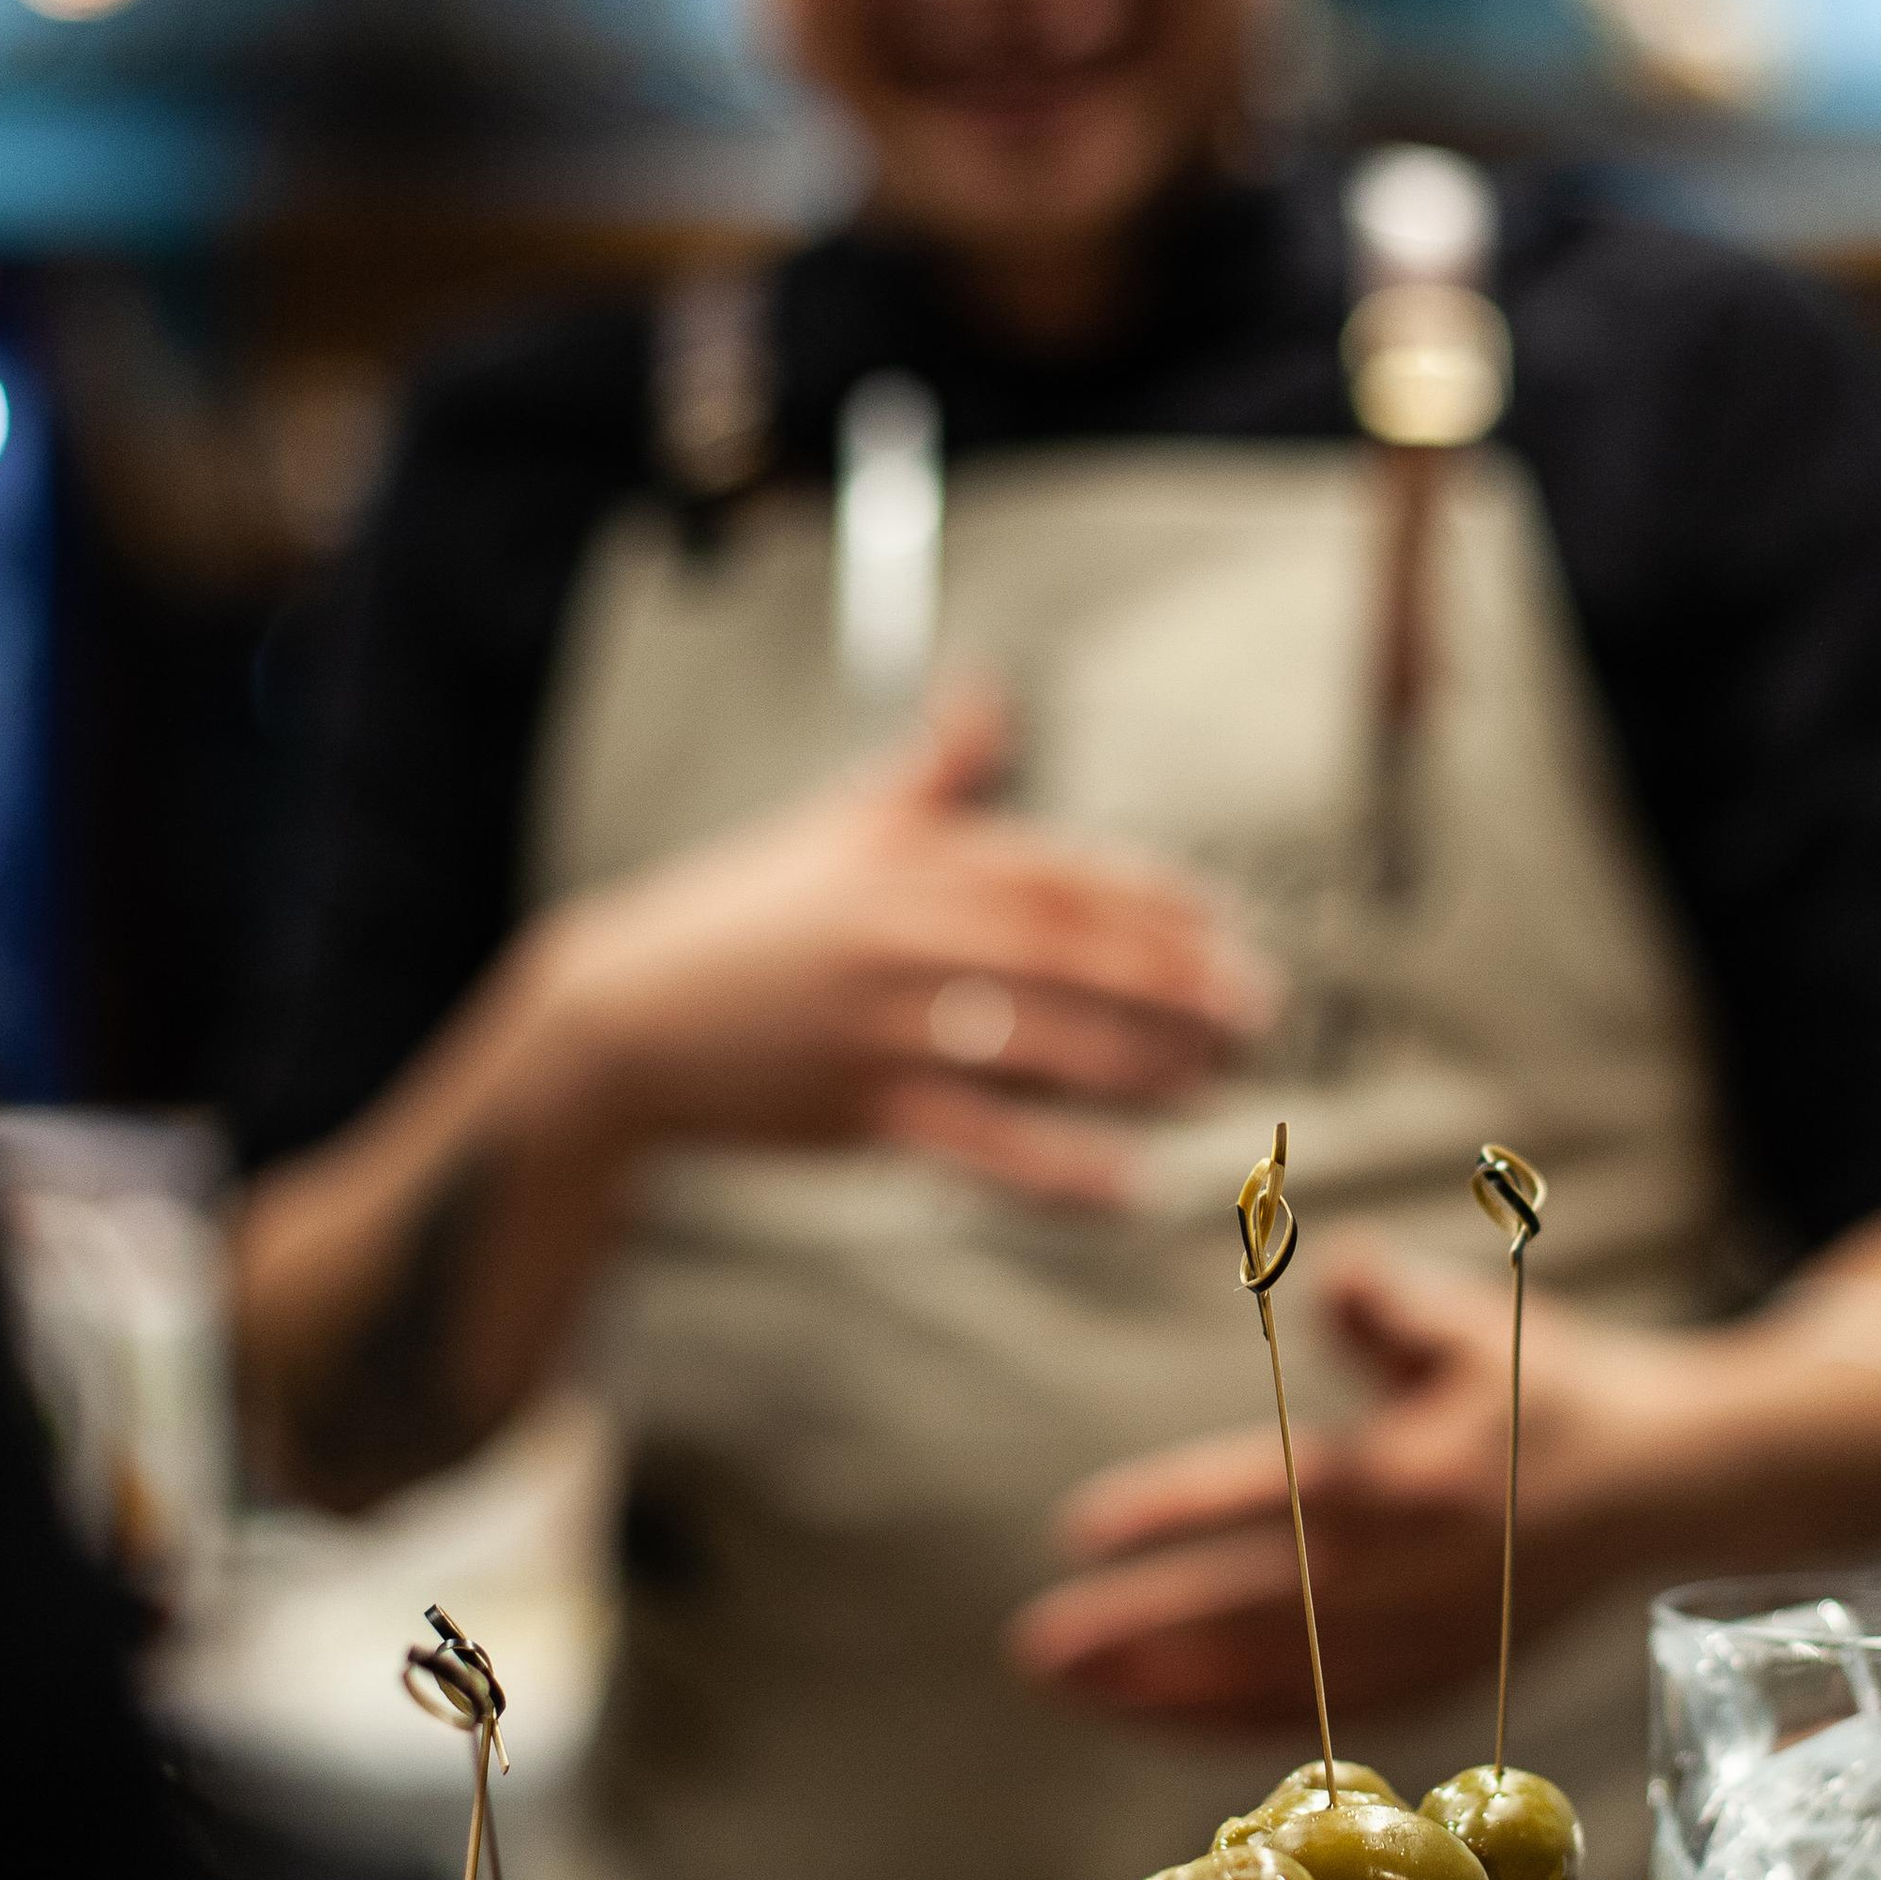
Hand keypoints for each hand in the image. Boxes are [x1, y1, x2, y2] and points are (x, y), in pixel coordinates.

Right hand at [532, 691, 1275, 1207]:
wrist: (623, 1014)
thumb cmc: (746, 917)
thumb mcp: (837, 826)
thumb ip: (933, 772)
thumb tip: (988, 694)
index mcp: (912, 862)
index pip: (1061, 876)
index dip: (1154, 904)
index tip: (1226, 929)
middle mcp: (905, 934)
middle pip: (1070, 957)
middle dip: (1174, 983)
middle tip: (1257, 1010)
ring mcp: (881, 1023)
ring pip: (1039, 1045)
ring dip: (1139, 1067)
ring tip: (1213, 1083)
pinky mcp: (857, 1105)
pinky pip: (978, 1141)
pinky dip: (1058, 1167)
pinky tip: (1129, 1185)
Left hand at [1009, 1235, 1712, 1731]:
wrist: (1682, 1478)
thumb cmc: (1555, 1384)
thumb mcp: (1472, 1323)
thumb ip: (1383, 1303)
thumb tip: (1321, 1272)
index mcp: (1425, 1477)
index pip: (1278, 1497)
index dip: (1175, 1515)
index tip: (1081, 1531)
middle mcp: (1428, 1573)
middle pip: (1264, 1616)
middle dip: (1145, 1637)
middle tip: (1036, 1650)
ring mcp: (1442, 1640)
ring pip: (1293, 1688)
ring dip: (1174, 1697)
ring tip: (1074, 1690)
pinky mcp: (1457, 1683)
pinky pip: (1332, 1723)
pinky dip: (1244, 1727)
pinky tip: (1165, 1720)